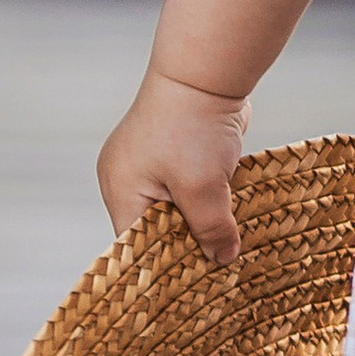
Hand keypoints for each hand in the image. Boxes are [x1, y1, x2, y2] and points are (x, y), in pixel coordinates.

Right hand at [97, 70, 250, 267]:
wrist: (208, 70)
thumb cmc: (193, 126)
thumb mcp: (203, 188)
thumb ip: (211, 229)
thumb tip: (222, 260)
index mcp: (122, 190)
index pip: (136, 246)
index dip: (163, 267)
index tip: (195, 285)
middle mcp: (130, 178)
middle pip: (157, 229)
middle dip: (188, 243)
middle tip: (218, 265)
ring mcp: (153, 163)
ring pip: (179, 208)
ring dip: (204, 218)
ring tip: (229, 237)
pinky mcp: (177, 151)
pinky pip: (192, 187)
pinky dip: (211, 197)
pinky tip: (232, 207)